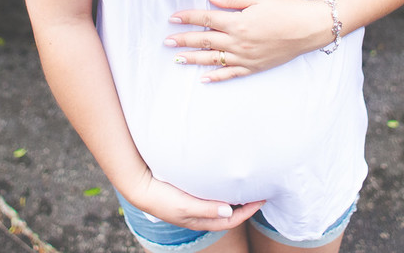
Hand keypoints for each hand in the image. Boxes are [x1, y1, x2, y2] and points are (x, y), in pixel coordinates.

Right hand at [125, 172, 263, 230]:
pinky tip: (226, 181)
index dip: (248, 211)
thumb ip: (206, 208)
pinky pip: (212, 196)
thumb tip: (229, 210)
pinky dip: (223, 190)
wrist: (141, 187)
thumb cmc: (162, 198)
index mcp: (201, 221)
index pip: (231, 220)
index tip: (262, 199)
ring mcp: (195, 206)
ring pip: (221, 204)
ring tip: (247, 186)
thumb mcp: (185, 205)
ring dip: (235, 197)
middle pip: (229, 213)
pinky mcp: (190, 195)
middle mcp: (201, 215)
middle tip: (259, 191)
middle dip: (246, 205)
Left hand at [165, 0, 334, 81]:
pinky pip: (231, 74)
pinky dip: (216, 77)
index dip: (188, 17)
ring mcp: (246, 57)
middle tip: (166, 41)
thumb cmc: (286, 8)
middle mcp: (239, 42)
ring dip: (193, 59)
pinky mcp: (254, 66)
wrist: (310, 28)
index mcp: (238, 23)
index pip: (206, 19)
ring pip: (213, 60)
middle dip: (184, 40)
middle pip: (205, 41)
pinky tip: (203, 78)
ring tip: (177, 59)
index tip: (173, 18)